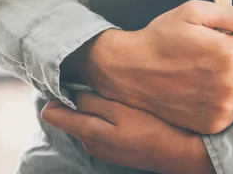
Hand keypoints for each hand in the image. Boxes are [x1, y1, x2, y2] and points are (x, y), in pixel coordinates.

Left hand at [41, 93, 215, 173]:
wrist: (181, 153)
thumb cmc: (152, 127)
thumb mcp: (121, 108)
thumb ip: (91, 101)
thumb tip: (69, 93)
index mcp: (86, 131)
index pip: (50, 112)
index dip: (56, 92)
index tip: (70, 78)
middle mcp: (89, 143)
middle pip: (69, 114)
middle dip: (78, 98)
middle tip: (101, 83)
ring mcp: (101, 148)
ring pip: (86, 120)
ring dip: (95, 106)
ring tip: (117, 95)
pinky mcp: (114, 149)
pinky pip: (100, 128)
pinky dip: (106, 117)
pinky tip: (126, 110)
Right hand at [77, 0, 232, 133]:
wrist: (131, 70)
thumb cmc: (162, 37)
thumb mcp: (195, 12)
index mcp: (229, 53)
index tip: (220, 35)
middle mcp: (230, 83)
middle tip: (211, 51)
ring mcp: (223, 107)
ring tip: (208, 69)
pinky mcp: (215, 123)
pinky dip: (229, 96)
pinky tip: (206, 87)